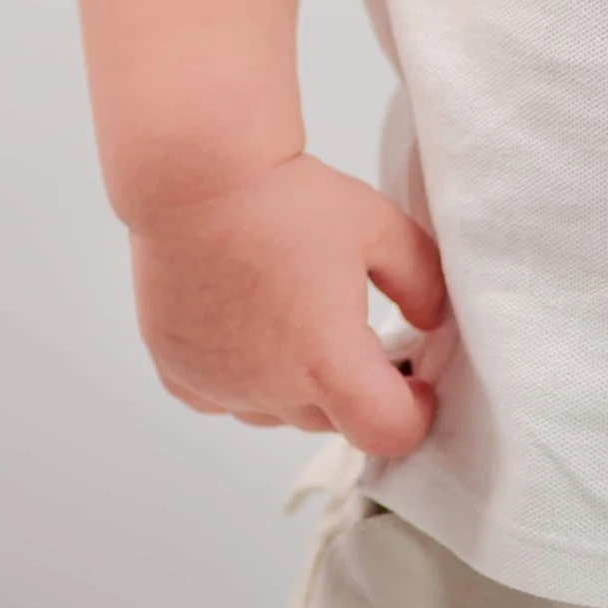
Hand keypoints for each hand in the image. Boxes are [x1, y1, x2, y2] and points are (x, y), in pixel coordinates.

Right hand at [126, 151, 445, 458]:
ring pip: (277, 410)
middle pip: (332, 419)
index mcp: (325, 363)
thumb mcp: (380, 226)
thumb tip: (429, 320)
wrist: (197, 176)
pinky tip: (249, 323)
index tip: (418, 385)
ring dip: (299, 383)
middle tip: (362, 333)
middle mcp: (269, 390)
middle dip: (356, 388)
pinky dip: (245, 375)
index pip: (386, 431)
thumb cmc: (286, 197)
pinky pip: (225, 397)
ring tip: (300, 316)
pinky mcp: (177, 374)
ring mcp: (218, 387)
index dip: (415, 414)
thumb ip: (421, 280)